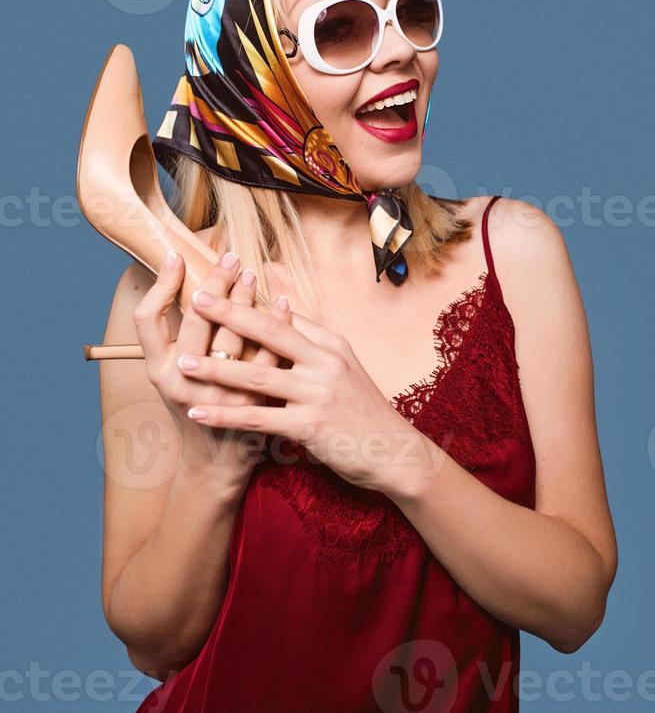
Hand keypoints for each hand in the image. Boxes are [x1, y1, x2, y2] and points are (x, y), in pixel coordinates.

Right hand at [133, 250, 291, 492]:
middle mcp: (182, 383)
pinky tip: (283, 303)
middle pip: (196, 321)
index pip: (148, 318)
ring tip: (251, 273)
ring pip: (231, 336)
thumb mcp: (178, 376)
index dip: (161, 285)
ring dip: (244, 299)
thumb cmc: (197, 408)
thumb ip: (182, 338)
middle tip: (229, 256)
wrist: (217, 464)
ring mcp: (217, 397)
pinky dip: (277, 326)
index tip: (176, 256)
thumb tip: (195, 284)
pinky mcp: (250, 407)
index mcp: (158, 371)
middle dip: (214, 284)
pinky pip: (267, 357)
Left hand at [175, 294, 428, 495]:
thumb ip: (311, 343)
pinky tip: (198, 414)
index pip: (283, 316)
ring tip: (182, 361)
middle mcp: (326, 362)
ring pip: (258, 376)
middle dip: (230, 314)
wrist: (395, 452)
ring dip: (216, 368)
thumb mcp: (343, 367)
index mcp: (330, 343)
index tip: (218, 286)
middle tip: (197, 298)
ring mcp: (319, 393)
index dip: (248, 300)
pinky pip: (258, 419)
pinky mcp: (312, 426)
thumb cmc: (362, 410)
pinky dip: (225, 416)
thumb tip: (280, 311)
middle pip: (270, 331)